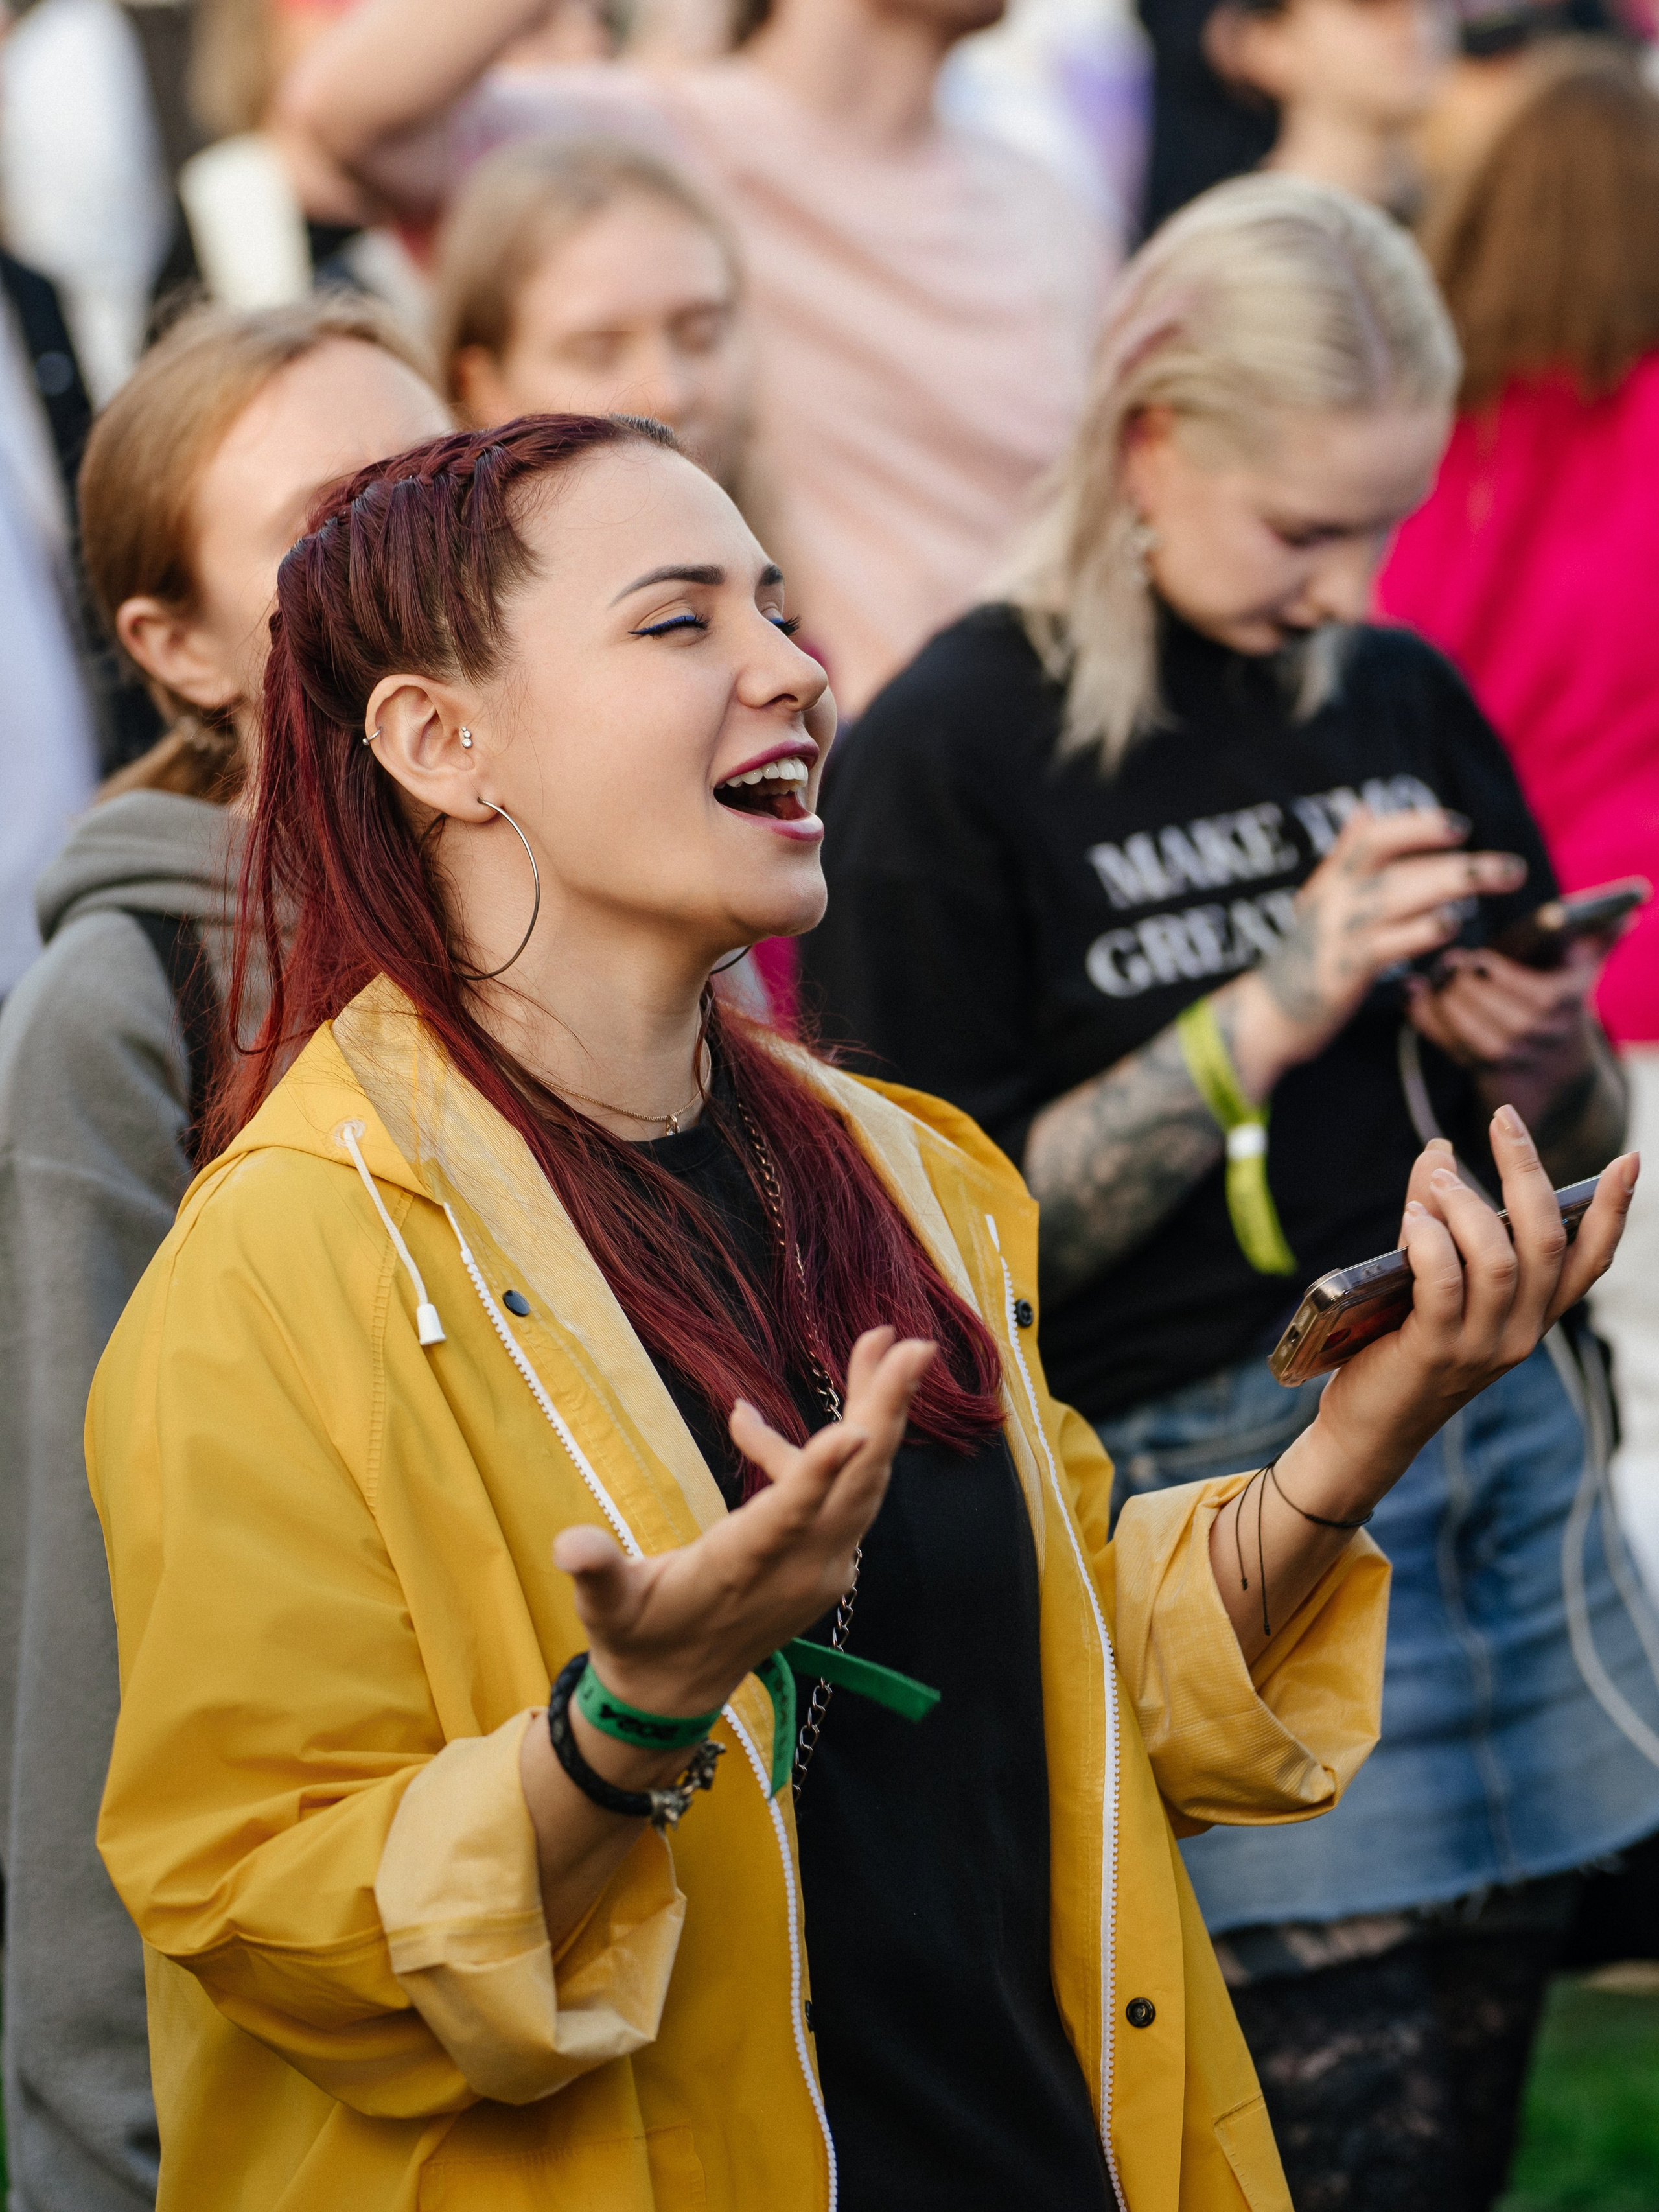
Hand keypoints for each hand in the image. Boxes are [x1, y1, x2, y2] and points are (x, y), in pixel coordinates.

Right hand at [551, 1328, 934, 1721]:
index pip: (791, 1515)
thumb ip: (598, 1571)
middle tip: (914, 1348)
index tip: (859, 1428)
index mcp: (745, 1567)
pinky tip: (762, 1420)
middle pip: (856, 1483)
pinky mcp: (825, 1560)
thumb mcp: (607, 1608)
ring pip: (864, 1481)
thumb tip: (569, 1546)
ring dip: (877, 1411)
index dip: (822, 1470)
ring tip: (887, 1344)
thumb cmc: (637, 1638)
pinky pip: (841, 1493)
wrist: (673, 1692)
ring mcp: (823, 1565)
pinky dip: (828, 1449)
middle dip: (885, 1411)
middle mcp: (800, 1567)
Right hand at [1231, 809, 1528, 1094]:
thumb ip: (1344, 856)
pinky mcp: (1339, 974)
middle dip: (1458, 862)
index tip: (1460, 827)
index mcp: (1332, 882)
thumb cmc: (1302, 957)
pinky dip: (1417, 932)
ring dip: (1450, 886)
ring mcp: (1334, 936)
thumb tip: (1364, 808)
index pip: (1373, 838)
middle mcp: (1333, 902)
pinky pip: (1383, 946)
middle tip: (1510, 868)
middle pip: (1397, 866)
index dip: (1416, 826)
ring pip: (1395, 898)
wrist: (1264, 1016)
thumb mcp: (1318, 900)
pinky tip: (1450, 925)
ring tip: (1496, 883)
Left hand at [1310, 1115, 1636, 1496]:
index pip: (1589, 1260)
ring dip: (1465, 1206)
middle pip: (1545, 1239)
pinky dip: (1431, 1241)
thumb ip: (1438, 1218)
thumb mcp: (1430, 1280)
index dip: (1612, 1210)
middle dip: (1528, 1172)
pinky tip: (1412, 1219)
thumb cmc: (1400, 1346)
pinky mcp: (1437, 1352)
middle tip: (1504, 1120)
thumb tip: (1439, 1150)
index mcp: (1533, 1315)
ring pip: (1499, 1258)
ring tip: (1435, 1180)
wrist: (1369, 1429)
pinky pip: (1446, 1283)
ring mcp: (1484, 1345)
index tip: (1629, 1160)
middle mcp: (1523, 1332)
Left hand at [1406, 943, 1599, 1114]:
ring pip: (1477, 1039)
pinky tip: (1412, 1000)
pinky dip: (1429, 1025)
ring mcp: (1516, 1060)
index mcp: (1566, 1004)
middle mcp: (1544, 1037)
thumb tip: (1627, 911)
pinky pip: (1454, 1050)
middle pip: (1504, 1018)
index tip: (1475, 958)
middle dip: (1467, 990)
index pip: (1538, 996)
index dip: (1501, 978)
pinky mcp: (1486, 1075)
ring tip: (1427, 982)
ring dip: (1445, 1009)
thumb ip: (1595, 940)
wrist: (1558, 1073)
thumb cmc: (1561, 1004)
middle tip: (1445, 965)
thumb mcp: (1579, 971)